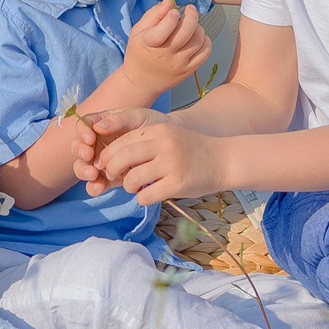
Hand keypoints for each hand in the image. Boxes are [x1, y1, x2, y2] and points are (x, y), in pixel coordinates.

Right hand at [67, 106, 164, 184]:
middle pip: (79, 148)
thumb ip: (118, 119)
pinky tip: (99, 187)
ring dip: (84, 171)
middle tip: (89, 157)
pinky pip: (95, 184)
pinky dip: (94, 186)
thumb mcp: (137, 117)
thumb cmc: (151, 125)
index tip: (90, 138)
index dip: (82, 132)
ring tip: (93, 175)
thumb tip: (98, 126)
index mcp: (101, 124)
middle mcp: (97, 143)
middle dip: (80, 153)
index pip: (84, 126)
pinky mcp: (109, 178)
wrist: (170, 144)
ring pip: (83, 167)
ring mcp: (102, 161)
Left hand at [84, 116, 225, 205]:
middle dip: (111, 170)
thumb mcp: (167, 136)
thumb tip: (109, 159)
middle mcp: (163, 144)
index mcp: (158, 130)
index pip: (122, 141)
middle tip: (113, 176)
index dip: (108, 155)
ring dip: (127, 186)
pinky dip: (141, 198)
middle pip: (122, 158)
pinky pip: (146, 196)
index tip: (105, 164)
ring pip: (132, 178)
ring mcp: (171, 164)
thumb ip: (143, 143)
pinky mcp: (177, 184)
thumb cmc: (190, 150)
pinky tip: (147, 195)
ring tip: (133, 187)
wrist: (223, 160)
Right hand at [122, 0, 209, 97]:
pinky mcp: (188, 71)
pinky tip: (197, 37)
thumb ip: (154, 14)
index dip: (170, 18)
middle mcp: (165, 55)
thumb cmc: (139, 52)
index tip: (174, 11)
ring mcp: (178, 65)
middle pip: (186, 34)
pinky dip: (205, 41)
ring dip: (198, 28)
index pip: (162, 31)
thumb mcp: (138, 31)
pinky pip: (204, 53)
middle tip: (190, 9)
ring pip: (198, 41)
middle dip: (192, 16)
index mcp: (149, 44)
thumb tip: (169, 1)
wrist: (140, 82)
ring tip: (191, 25)